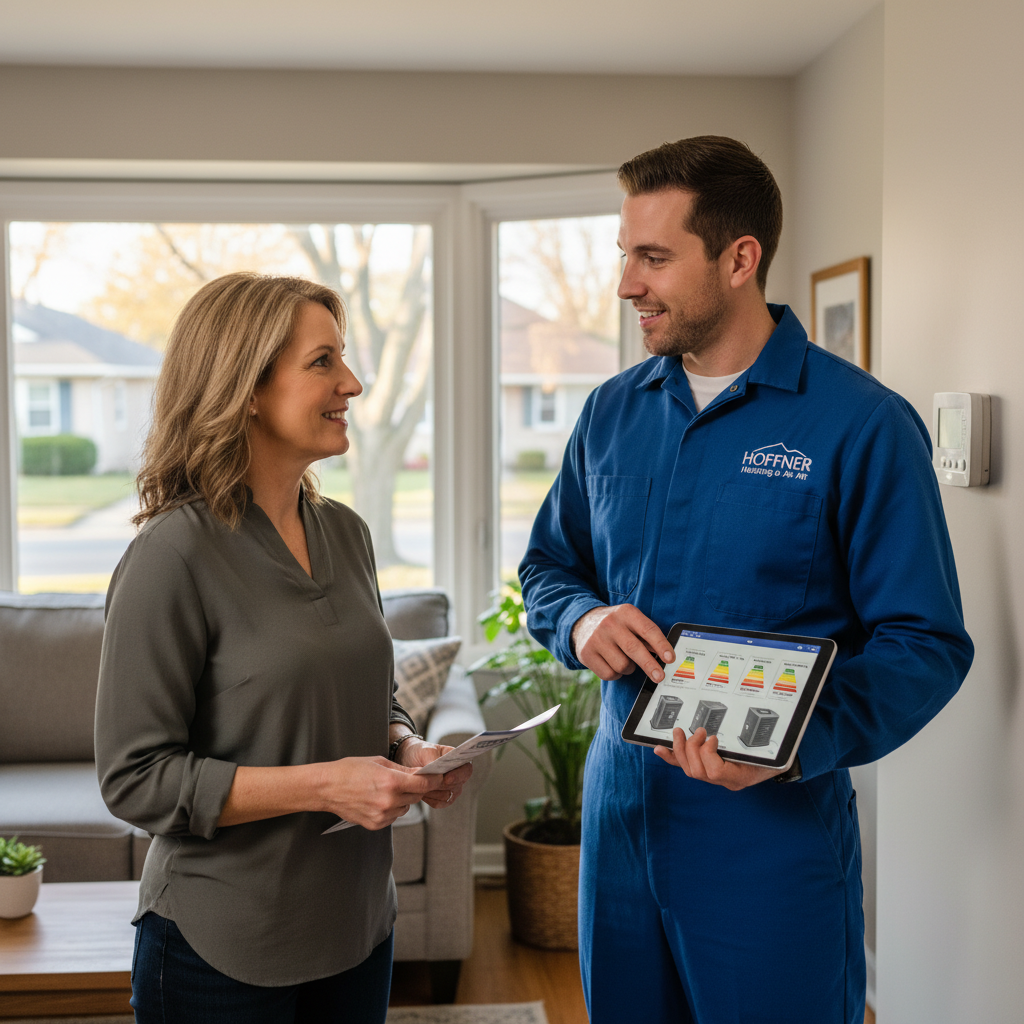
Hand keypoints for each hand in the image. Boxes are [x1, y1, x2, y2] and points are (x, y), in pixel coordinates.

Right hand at [317, 755, 446, 829]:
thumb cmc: (350, 770)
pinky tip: (378, 799)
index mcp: (391, 782)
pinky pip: (394, 816)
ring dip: (403, 799)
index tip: (438, 777)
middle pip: (416, 796)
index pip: (423, 785)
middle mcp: (388, 801)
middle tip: (404, 780)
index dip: (433, 780)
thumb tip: (421, 773)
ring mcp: (382, 815)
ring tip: (385, 789)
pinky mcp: (376, 824)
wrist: (327, 788)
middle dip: (415, 788)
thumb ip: (403, 770)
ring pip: (406, 807)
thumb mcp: (379, 762)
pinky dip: (392, 808)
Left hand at [396, 738, 472, 809]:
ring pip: (447, 796)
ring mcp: (452, 788)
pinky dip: (429, 798)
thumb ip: (433, 759)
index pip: (467, 770)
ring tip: (420, 784)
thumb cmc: (421, 752)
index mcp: (459, 760)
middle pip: (457, 786)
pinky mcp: (443, 798)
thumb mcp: (426, 751)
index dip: (458, 776)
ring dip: (433, 792)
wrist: (409, 760)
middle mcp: (458, 776)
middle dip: (441, 785)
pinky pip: (439, 803)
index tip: (446, 778)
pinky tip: (421, 791)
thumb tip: (438, 774)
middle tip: (427, 782)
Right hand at [572, 605, 674, 681]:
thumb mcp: (631, 621)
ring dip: (629, 668)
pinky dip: (616, 674)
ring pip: (622, 665)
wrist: (582, 623)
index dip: (661, 645)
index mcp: (626, 612)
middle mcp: (610, 623)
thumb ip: (647, 636)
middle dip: (650, 665)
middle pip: (634, 649)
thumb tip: (666, 656)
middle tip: (660, 676)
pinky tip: (613, 664)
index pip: (647, 629)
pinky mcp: (586, 654)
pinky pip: (609, 674)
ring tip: (626, 660)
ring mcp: (596, 639)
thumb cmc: (615, 625)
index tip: (670, 658)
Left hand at [653, 727, 781, 790]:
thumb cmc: (775, 756)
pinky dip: (672, 758)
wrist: (777, 764)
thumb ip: (758, 746)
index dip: (708, 754)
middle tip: (698, 731)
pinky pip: (687, 767)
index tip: (712, 737)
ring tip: (679, 733)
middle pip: (697, 771)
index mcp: (739, 777)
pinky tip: (659, 749)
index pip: (715, 772)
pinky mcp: (708, 769)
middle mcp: (725, 781)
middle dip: (691, 749)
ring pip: (689, 770)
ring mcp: (715, 777)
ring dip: (680, 750)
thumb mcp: (770, 752)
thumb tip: (758, 732)